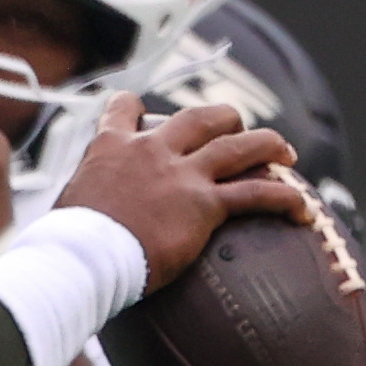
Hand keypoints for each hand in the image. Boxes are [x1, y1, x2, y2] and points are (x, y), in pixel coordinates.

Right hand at [50, 93, 301, 286]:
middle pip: (200, 118)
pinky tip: (303, 210)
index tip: (142, 112)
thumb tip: (62, 227)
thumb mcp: (63, 209)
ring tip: (285, 153)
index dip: (135, 108)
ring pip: (239, 145)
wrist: (80, 257)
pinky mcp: (204, 204)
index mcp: (110, 148)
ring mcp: (181, 174)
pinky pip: (257, 193)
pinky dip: (285, 199)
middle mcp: (151, 150)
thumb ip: (78, 202)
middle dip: (225, 119)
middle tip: (237, 128)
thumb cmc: (62, 244)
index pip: (123, 110)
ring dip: (268, 144)